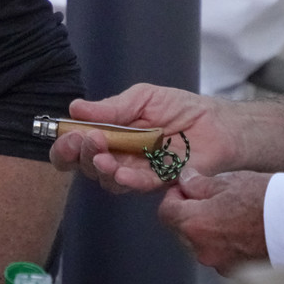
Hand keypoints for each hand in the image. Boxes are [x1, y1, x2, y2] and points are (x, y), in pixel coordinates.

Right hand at [49, 84, 235, 192]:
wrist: (217, 122)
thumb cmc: (179, 108)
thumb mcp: (142, 98)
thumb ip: (111, 108)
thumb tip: (75, 108)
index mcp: (110, 136)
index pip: (78, 148)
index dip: (66, 147)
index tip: (67, 136)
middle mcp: (119, 158)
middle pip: (88, 166)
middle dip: (81, 155)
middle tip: (87, 140)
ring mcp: (138, 173)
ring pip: (110, 180)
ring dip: (102, 170)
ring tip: (103, 157)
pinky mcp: (161, 182)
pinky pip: (140, 185)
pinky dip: (129, 180)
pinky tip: (122, 172)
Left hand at [156, 168, 270, 273]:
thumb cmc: (266, 201)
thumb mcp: (228, 181)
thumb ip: (199, 184)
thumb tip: (186, 181)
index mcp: (195, 223)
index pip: (166, 212)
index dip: (174, 196)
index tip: (185, 189)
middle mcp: (202, 248)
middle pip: (182, 229)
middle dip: (190, 213)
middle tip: (210, 197)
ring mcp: (219, 263)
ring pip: (201, 243)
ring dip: (208, 228)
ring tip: (232, 212)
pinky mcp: (236, 271)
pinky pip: (220, 254)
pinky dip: (224, 242)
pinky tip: (242, 228)